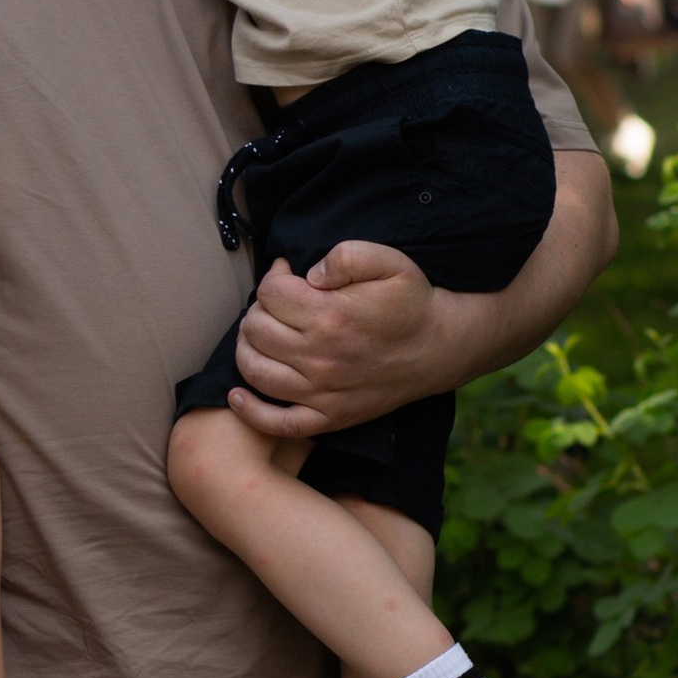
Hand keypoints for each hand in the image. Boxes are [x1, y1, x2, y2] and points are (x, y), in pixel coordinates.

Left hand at [227, 239, 455, 438]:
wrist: (440, 348)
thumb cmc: (412, 302)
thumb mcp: (390, 262)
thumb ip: (346, 255)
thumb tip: (308, 273)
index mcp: (330, 317)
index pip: (270, 292)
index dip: (274, 276)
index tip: (288, 274)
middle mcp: (320, 357)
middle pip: (255, 328)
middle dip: (260, 308)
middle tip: (279, 303)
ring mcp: (321, 392)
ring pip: (254, 369)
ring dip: (247, 347)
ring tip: (263, 333)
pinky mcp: (328, 417)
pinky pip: (276, 423)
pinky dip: (249, 410)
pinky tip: (238, 393)